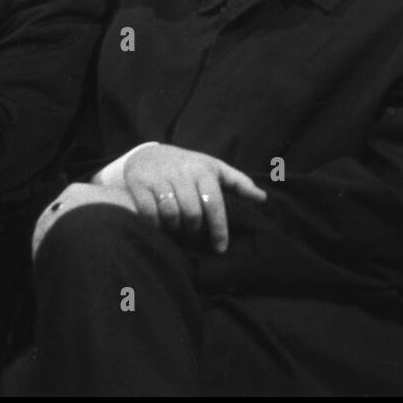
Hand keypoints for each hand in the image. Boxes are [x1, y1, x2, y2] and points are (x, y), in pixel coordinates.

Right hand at [122, 144, 266, 252]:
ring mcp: (160, 178)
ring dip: (175, 229)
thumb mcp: (215, 169)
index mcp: (204, 170)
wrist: (149, 154)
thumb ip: (239, 183)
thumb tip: (263, 199)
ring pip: (171, 213)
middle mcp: (182, 173)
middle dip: (195, 230)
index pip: (214, 203)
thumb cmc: (189, 166)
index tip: (221, 248)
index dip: (219, 228)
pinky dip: (155, 225)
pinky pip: (149, 212)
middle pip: (192, 212)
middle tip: (194, 237)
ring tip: (178, 232)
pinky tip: (160, 227)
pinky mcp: (139, 184)